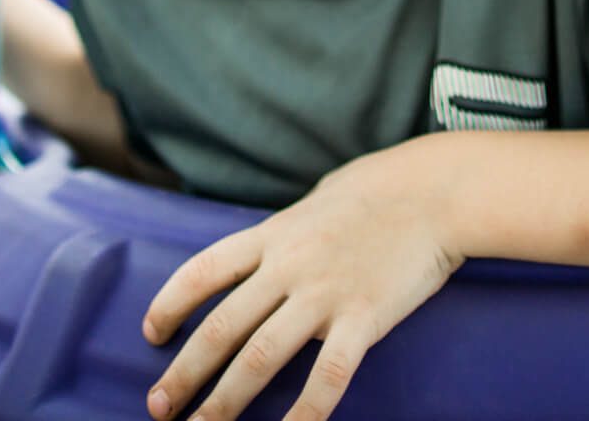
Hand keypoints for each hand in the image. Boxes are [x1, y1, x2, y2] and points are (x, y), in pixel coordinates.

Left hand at [141, 141, 462, 419]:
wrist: (436, 192)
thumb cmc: (380, 190)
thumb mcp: (317, 201)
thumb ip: (286, 231)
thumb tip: (265, 252)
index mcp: (273, 235)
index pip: (204, 271)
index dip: (170, 304)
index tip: (152, 334)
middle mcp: (289, 265)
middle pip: (222, 327)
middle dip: (184, 372)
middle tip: (158, 406)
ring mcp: (325, 293)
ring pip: (260, 356)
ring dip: (225, 401)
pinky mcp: (363, 318)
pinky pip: (328, 376)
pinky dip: (305, 413)